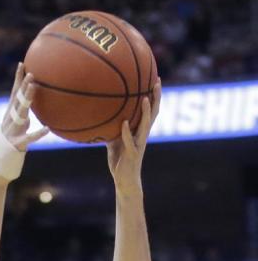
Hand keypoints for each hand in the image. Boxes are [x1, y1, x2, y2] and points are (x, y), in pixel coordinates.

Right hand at [0, 63, 48, 151]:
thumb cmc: (8, 145)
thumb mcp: (14, 127)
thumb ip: (23, 116)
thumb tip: (33, 105)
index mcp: (9, 115)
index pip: (14, 93)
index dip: (17, 79)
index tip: (22, 63)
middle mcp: (9, 120)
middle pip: (16, 100)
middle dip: (23, 86)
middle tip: (31, 73)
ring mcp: (12, 131)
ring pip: (21, 113)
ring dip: (27, 99)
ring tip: (34, 88)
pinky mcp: (17, 144)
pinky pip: (30, 138)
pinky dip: (38, 133)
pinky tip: (47, 129)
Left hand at [107, 79, 160, 194]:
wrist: (124, 180)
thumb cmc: (120, 161)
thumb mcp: (114, 142)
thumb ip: (112, 130)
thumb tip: (103, 117)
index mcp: (140, 132)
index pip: (150, 110)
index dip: (154, 96)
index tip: (155, 79)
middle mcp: (142, 136)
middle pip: (153, 113)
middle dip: (156, 97)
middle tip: (157, 81)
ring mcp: (138, 144)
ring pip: (145, 125)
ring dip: (146, 112)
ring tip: (145, 98)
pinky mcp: (132, 154)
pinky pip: (129, 141)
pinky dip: (126, 132)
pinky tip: (124, 123)